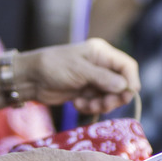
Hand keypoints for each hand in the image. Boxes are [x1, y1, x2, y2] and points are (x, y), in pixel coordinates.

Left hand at [17, 38, 139, 115]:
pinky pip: (97, 104)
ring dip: (100, 105)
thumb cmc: (53, 66)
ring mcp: (93, 80)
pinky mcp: (85, 93)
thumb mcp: (79, 70)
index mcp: (101, 53)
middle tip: (103, 105)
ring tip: (84, 104)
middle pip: (121, 85)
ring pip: (110, 97)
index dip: (131, 81)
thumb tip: (125, 87)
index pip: (127, 66)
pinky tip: (76, 103)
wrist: (30, 78)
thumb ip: (103, 78)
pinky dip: (89, 107)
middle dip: (114, 97)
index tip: (128, 96)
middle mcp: (101, 66)